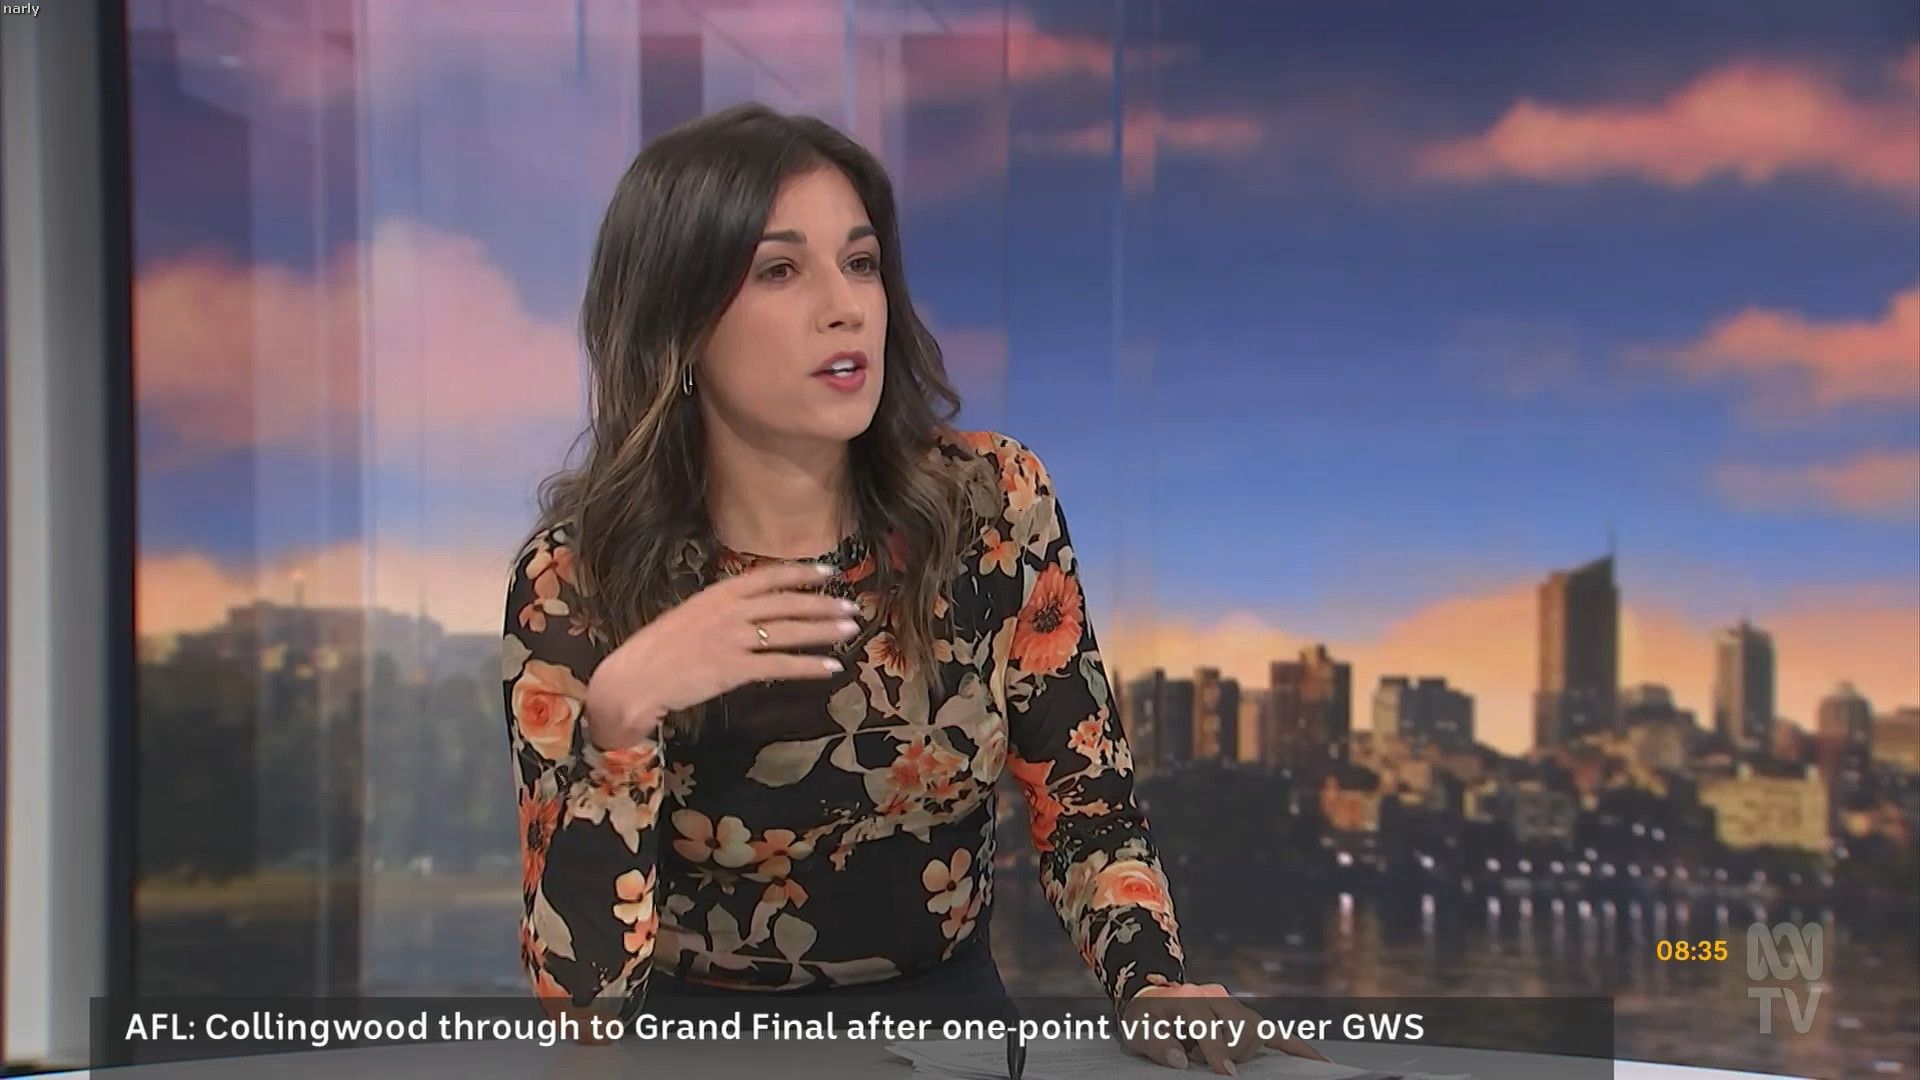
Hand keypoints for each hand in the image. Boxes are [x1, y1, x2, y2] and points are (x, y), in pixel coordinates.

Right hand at [583, 561, 860, 747]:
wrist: (633, 678)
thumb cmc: (656, 651)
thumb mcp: (689, 617)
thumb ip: (721, 612)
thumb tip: (751, 613)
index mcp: (717, 593)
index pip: (768, 576)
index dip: (801, 573)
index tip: (829, 572)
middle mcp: (729, 610)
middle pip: (787, 603)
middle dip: (823, 604)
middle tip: (853, 606)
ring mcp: (733, 639)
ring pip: (789, 631)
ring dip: (824, 631)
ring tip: (851, 630)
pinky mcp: (734, 669)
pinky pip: (780, 665)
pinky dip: (809, 666)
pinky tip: (831, 668)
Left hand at [1120, 982, 1330, 1073]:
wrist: (1151, 998)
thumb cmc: (1146, 1018)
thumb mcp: (1137, 1031)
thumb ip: (1157, 1045)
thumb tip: (1180, 1061)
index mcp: (1189, 1000)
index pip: (1211, 1027)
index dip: (1217, 1051)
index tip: (1225, 1072)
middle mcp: (1215, 999)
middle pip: (1241, 1028)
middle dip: (1233, 1052)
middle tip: (1210, 1064)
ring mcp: (1233, 1006)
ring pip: (1258, 1030)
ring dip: (1246, 1050)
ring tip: (1224, 1060)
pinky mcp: (1245, 1017)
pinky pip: (1275, 1033)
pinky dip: (1297, 1047)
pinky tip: (1318, 1062)